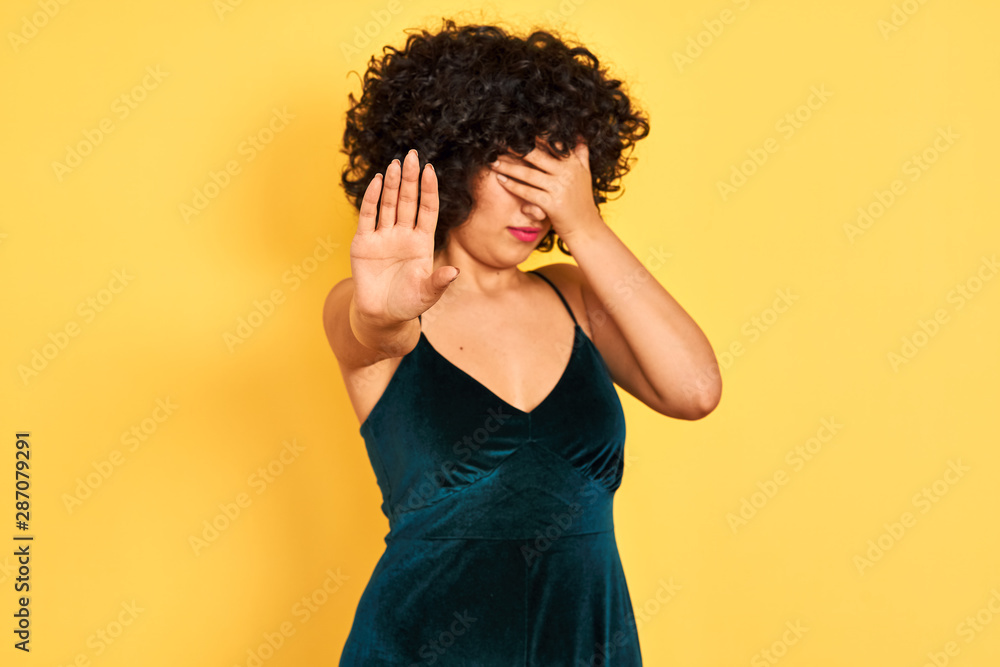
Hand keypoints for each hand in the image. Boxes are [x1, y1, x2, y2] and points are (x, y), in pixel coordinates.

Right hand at [350, 149, 458, 326]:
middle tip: (412, 156)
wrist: (381, 315)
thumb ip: (438, 282)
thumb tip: (455, 271)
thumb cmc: (407, 304)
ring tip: (395, 163)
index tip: (430, 170)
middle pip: (407, 201)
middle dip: (410, 179)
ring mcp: (383, 237)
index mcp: (422, 243)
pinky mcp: (364, 242)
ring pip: (388, 204)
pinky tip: (376, 181)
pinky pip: (368, 216)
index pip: (427, 210)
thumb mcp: (427, 294)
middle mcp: (403, 234)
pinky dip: (371, 199)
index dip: (428, 191)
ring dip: (391, 184)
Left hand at [489, 136, 602, 242]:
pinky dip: (512, 185)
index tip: (516, 132)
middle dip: (515, 148)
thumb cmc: (582, 201)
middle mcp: (567, 174)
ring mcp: (559, 189)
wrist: (585, 228)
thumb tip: (580, 136)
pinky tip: (501, 180)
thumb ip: (581, 155)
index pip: (552, 144)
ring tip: (494, 161)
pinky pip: (527, 192)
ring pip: (528, 174)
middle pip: (536, 156)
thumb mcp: (585, 175)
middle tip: (499, 143)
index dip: (534, 137)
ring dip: (508, 167)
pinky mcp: (552, 204)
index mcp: (574, 164)